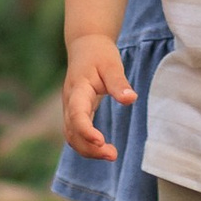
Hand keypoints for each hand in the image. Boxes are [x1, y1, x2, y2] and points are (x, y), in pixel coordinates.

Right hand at [61, 31, 132, 158]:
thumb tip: (131, 99)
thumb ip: (119, 82)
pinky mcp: (75, 112)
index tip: (101, 141)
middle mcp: (69, 102)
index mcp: (78, 89)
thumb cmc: (99, 54)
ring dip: (88, 150)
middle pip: (72, 131)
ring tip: (111, 155)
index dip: (86, 130)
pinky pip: (75, 134)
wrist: (85, 46)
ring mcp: (70, 108)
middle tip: (113, 155)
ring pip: (71, 136)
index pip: (77, 114)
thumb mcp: (112, 64)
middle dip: (89, 148)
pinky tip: (102, 149)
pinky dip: (86, 145)